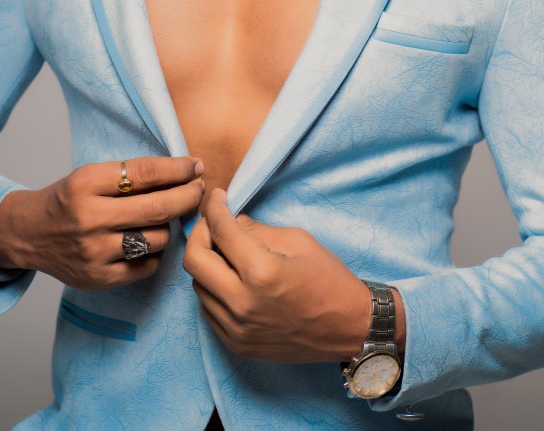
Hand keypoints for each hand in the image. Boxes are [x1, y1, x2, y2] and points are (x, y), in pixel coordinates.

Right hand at [0, 155, 204, 289]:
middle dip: (188, 196)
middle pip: (158, 208)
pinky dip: (155, 252)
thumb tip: (185, 172)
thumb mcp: (92, 175)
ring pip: (157, 238)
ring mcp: (94, 252)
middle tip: (199, 190)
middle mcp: (89, 218)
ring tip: (161, 218)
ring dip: (168, 226)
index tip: (196, 166)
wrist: (29, 234)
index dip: (178, 169)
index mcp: (86, 184)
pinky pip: (148, 265)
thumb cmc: (69, 199)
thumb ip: (132, 175)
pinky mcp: (99, 279)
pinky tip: (147, 241)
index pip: (146, 173)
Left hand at [183, 188, 375, 362]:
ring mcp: (237, 328)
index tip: (216, 198)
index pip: (220, 230)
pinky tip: (232, 279)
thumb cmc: (329, 279)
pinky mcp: (237, 344)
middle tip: (214, 223)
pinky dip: (214, 288)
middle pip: (194, 260)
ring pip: (198, 285)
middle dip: (200, 233)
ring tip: (227, 252)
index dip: (214, 207)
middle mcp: (242, 303)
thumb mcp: (298, 241)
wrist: (349, 328)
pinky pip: (209, 309)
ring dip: (207, 263)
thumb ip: (257, 230)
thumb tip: (230, 221)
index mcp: (261, 272)